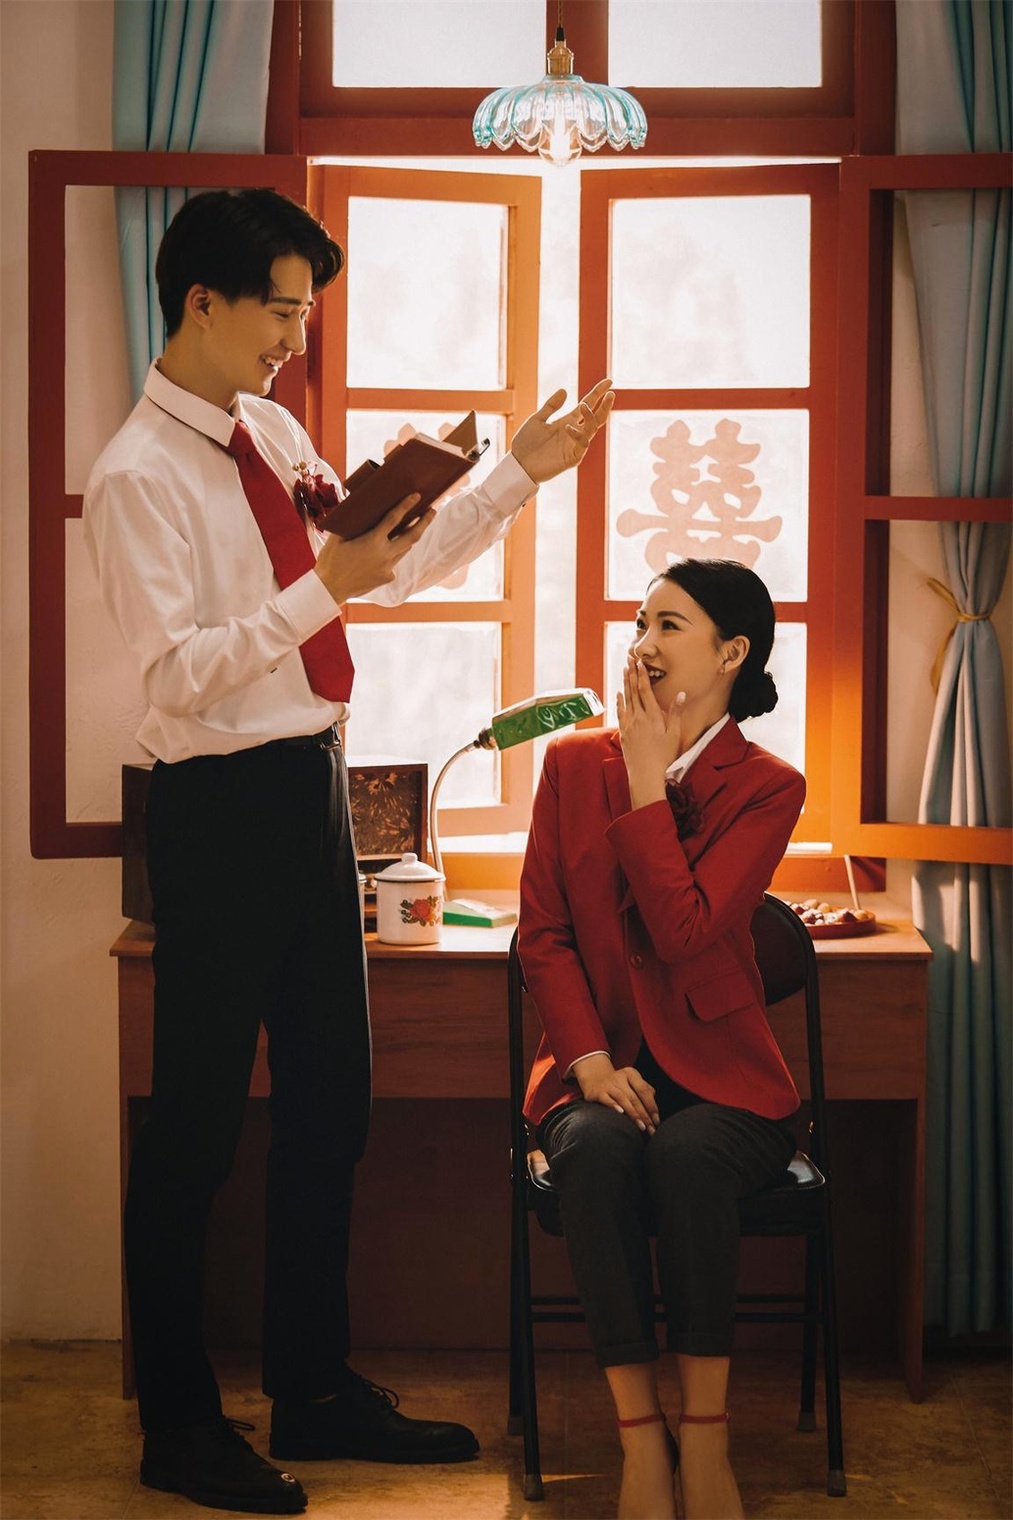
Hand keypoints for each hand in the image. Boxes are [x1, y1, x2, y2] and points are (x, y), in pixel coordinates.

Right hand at [314, 494, 433, 603]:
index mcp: (372, 541)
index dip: (406, 505)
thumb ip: (351, 523)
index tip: (416, 496)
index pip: (394, 519)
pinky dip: (392, 554)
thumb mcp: (337, 537)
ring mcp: (388, 568)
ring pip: (405, 549)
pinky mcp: (388, 577)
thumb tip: (357, 505)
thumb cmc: (331, 560)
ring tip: (414, 526)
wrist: (330, 589)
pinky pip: (395, 562)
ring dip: (409, 537)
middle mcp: (385, 554)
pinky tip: (385, 552)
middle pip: (412, 536)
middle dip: (424, 522)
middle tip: (431, 511)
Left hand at [510, 378, 613, 482]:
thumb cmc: (526, 443)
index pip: (588, 405)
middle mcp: (574, 432)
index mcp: (568, 421)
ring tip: (583, 406)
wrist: (517, 464)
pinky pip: (581, 445)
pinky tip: (568, 428)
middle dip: (604, 406)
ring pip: (591, 430)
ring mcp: (574, 445)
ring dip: (591, 417)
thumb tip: (564, 390)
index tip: (609, 382)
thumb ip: (551, 406)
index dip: (598, 393)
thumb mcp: (537, 419)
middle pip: (595, 417)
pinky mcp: (572, 458)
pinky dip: (578, 436)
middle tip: (612, 394)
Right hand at [572, 1053, 659, 1133]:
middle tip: (651, 1129)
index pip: (644, 1090)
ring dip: (633, 1114)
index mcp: (631, 1073)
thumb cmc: (619, 1085)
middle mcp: (619, 1077)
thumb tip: (653, 1108)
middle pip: (634, 1097)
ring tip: (641, 1127)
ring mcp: (608, 1084)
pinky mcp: (597, 1092)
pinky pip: (607, 1099)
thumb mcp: (632, 1083)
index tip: (656, 1120)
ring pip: (623, 1099)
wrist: (595, 1079)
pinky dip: (614, 1105)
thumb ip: (645, 1091)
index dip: (651, 1106)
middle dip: (644, 1115)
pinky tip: (621, 1113)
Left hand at [617, 656, 685, 808]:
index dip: (642, 675)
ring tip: (624, 671)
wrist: (645, 773)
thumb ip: (676, 713)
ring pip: (626, 699)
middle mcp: (638, 717)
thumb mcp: (674, 735)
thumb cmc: (663, 756)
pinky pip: (620, 712)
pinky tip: (619, 694)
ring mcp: (629, 724)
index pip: (645, 690)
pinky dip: (619, 701)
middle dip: (632, 674)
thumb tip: (681, 695)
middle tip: (629, 659)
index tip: (640, 662)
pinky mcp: (624, 732)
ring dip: (625, 684)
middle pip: (634, 691)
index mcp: (652, 716)